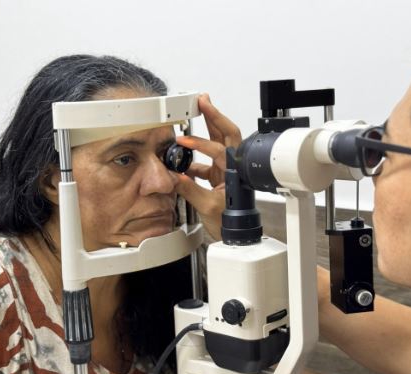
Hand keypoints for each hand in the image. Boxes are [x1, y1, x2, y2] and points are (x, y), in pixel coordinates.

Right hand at [174, 94, 241, 239]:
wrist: (236, 236)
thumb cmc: (231, 224)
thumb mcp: (207, 207)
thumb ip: (189, 190)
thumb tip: (174, 176)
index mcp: (233, 172)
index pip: (216, 149)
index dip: (199, 143)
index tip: (182, 141)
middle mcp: (232, 168)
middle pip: (226, 134)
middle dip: (215, 115)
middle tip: (203, 100)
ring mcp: (226, 171)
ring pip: (218, 143)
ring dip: (208, 128)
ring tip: (198, 112)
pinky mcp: (219, 178)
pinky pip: (206, 161)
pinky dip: (195, 156)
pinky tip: (183, 155)